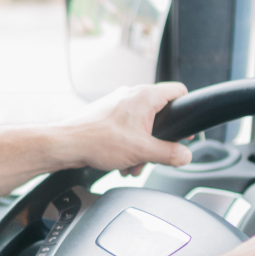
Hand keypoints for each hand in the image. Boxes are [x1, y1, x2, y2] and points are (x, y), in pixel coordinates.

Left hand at [59, 82, 192, 174]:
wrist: (68, 144)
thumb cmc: (98, 141)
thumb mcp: (143, 151)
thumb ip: (170, 154)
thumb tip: (186, 155)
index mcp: (145, 96)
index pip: (179, 91)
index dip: (187, 109)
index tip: (186, 129)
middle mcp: (132, 95)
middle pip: (161, 115)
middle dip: (158, 141)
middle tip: (153, 156)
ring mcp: (119, 103)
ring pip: (143, 126)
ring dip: (142, 148)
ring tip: (132, 164)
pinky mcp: (108, 114)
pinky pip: (128, 129)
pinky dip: (128, 145)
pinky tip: (121, 162)